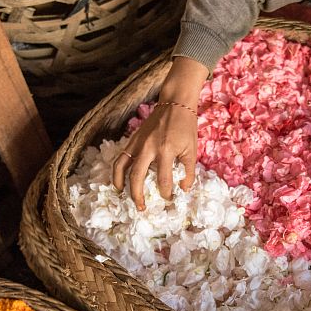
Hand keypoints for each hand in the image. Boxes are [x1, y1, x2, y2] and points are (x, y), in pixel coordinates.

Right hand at [112, 57, 207, 208]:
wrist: (175, 103)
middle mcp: (149, 148)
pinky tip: (119, 180)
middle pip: (137, 177)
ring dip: (120, 183)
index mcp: (166, 151)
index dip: (166, 193)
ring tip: (122, 195)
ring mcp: (138, 142)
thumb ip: (188, 171)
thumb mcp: (192, 150)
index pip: (163, 180)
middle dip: (138, 195)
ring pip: (122, 166)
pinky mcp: (132, 139)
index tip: (169, 199)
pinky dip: (118, 170)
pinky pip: (121, 157)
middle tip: (142, 208)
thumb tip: (184, 189)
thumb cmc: (186, 127)